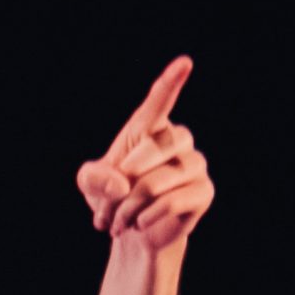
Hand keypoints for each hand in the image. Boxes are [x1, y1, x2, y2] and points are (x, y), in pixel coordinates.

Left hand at [74, 55, 214, 252]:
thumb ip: (93, 177)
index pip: (161, 100)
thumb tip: (121, 184)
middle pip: (152, 150)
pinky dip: (146, 218)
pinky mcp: (204, 191)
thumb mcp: (90, 185)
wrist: (134, 232)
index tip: (185, 62)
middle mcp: (178, 140)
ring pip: (156, 183)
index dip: (171, 82)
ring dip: (129, 208)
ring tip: (120, 222)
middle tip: (106, 211)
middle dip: (122, 184)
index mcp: (151, 127)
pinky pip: (170, 202)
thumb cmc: (114, 199)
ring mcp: (195, 164)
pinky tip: (140, 224)